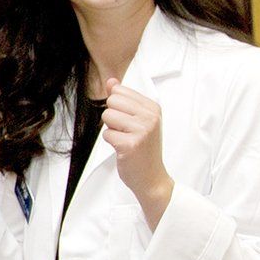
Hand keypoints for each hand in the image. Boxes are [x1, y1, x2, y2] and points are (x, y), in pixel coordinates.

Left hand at [102, 78, 173, 227]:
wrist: (152, 178)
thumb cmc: (143, 149)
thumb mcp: (138, 120)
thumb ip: (124, 99)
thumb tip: (111, 81)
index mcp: (153, 107)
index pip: (119, 92)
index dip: (117, 108)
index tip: (129, 121)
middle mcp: (150, 116)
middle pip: (111, 102)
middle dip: (112, 118)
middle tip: (125, 132)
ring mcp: (142, 130)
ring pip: (107, 117)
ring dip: (111, 130)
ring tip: (125, 139)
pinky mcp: (131, 144)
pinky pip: (106, 134)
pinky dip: (111, 143)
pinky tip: (124, 149)